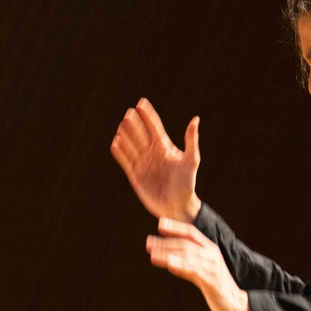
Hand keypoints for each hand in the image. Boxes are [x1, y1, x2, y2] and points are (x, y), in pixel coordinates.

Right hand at [110, 98, 201, 221]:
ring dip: (126, 135)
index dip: (148, 116)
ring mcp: (143, 164)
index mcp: (164, 148)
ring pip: (131, 146)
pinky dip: (120, 153)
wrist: (178, 207)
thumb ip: (191, 141)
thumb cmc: (187, 184)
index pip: (154, 128)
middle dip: (134, 124)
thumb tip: (195, 119)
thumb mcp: (192, 161)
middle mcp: (152, 154)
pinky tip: (115, 143)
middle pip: (140, 135)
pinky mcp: (135, 176)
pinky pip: (125, 161)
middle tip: (129, 113)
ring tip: (121, 125)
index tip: (141, 103)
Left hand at [146, 216, 251, 310]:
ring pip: (187, 255)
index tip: (160, 223)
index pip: (192, 233)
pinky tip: (168, 264)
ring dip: (168, 253)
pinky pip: (193, 270)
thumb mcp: (204, 271)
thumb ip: (190, 263)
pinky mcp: (211, 280)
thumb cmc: (217, 288)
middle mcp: (211, 255)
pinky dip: (179, 265)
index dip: (176, 227)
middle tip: (148, 242)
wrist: (236, 305)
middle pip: (186, 243)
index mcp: (210, 250)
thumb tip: (170, 259)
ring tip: (151, 253)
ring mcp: (212, 267)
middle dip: (166, 242)